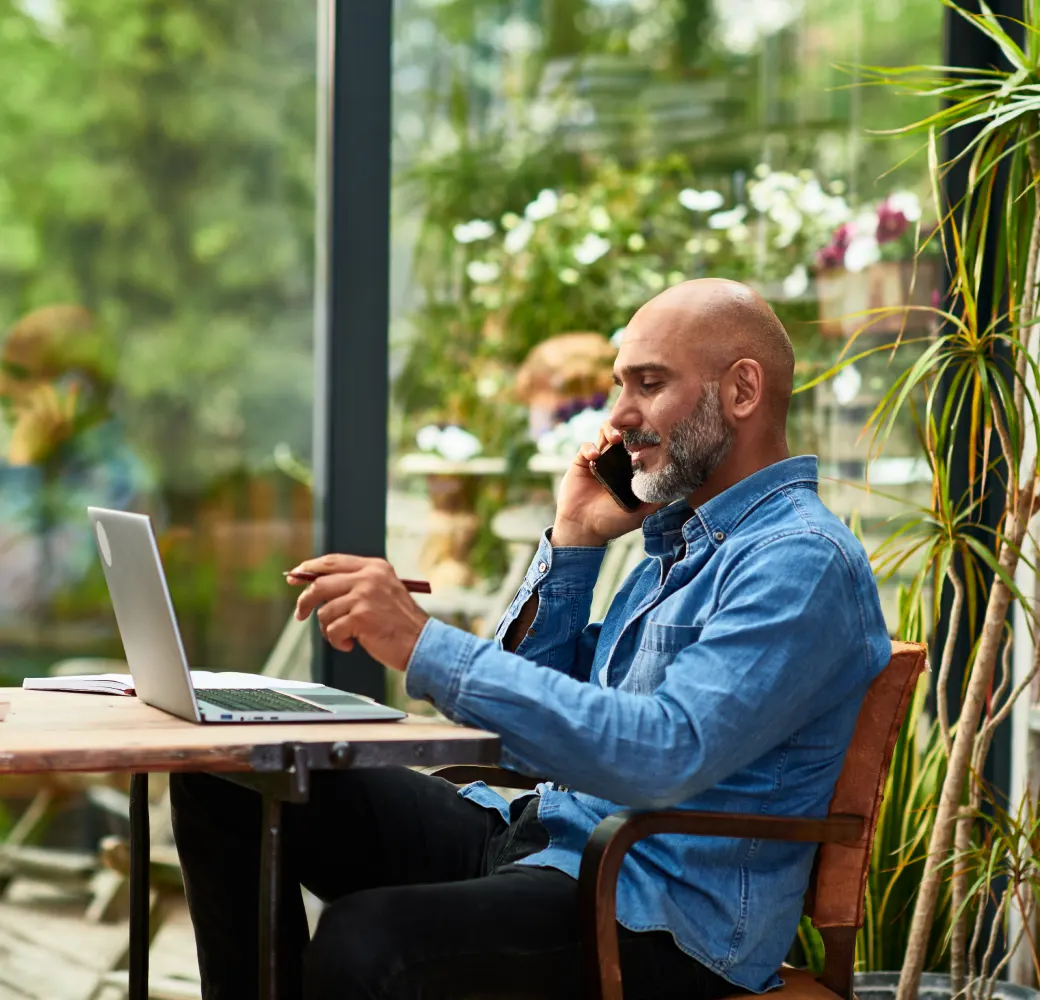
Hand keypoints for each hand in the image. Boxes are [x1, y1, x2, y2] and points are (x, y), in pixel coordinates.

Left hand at [7, 383, 79, 465]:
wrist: (29, 460)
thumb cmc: (39, 455)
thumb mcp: (51, 442)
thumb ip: (52, 428)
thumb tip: (45, 415)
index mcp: (67, 427)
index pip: (71, 406)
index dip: (74, 395)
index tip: (76, 384)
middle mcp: (59, 419)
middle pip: (52, 394)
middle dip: (42, 389)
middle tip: (37, 388)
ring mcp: (47, 415)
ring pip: (37, 396)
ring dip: (28, 397)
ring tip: (22, 401)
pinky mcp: (33, 414)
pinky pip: (23, 407)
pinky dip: (16, 410)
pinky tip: (11, 414)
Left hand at [288, 555, 429, 671]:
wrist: (422, 643)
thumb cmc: (399, 623)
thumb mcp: (381, 593)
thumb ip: (355, 585)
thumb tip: (315, 587)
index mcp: (374, 567)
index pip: (332, 562)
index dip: (309, 568)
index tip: (294, 577)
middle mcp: (369, 577)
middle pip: (320, 583)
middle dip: (305, 600)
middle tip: (300, 615)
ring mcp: (365, 596)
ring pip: (325, 611)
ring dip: (329, 629)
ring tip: (346, 637)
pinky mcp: (361, 617)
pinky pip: (333, 630)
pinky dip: (338, 642)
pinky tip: (352, 645)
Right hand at [552, 422, 662, 546]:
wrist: (584, 528)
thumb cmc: (613, 522)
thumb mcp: (642, 512)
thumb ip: (659, 500)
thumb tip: (680, 487)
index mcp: (631, 470)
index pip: (640, 445)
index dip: (645, 437)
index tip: (652, 435)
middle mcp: (616, 461)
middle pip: (624, 433)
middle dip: (629, 428)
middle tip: (633, 432)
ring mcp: (600, 460)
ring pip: (605, 433)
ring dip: (610, 430)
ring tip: (615, 438)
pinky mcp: (582, 462)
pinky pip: (586, 447)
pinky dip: (590, 447)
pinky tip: (594, 457)